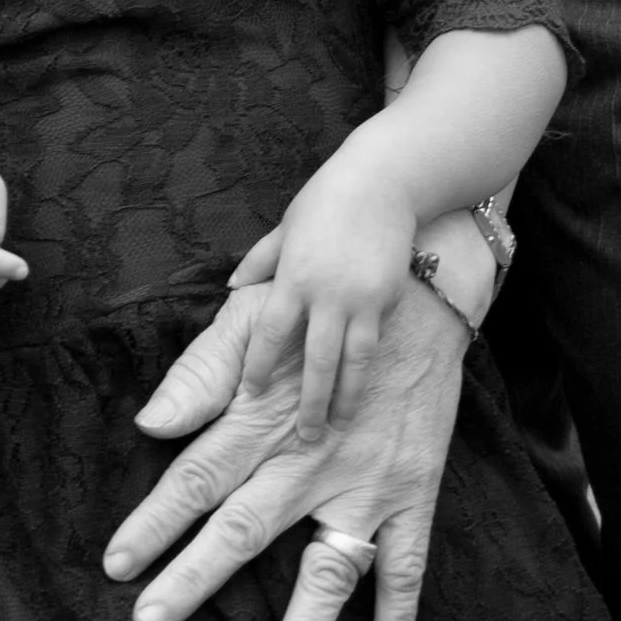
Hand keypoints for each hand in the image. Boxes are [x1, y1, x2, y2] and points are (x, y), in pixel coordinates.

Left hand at [104, 269, 465, 620]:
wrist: (419, 292)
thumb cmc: (319, 305)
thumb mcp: (253, 315)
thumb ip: (201, 371)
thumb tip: (149, 422)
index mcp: (263, 417)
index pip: (196, 475)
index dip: (154, 521)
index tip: (115, 563)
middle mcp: (310, 458)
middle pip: (244, 528)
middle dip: (194, 578)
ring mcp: (366, 483)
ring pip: (330, 567)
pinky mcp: (413, 494)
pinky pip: (408, 567)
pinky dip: (398, 619)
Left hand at [228, 147, 418, 444]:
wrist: (382, 181)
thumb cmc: (326, 201)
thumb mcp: (286, 227)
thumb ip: (260, 261)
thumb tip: (231, 287)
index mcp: (294, 277)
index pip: (272, 333)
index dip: (259, 366)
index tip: (250, 394)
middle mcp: (328, 295)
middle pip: (316, 361)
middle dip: (311, 402)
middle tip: (305, 439)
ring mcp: (363, 300)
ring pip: (354, 362)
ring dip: (347, 398)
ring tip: (340, 427)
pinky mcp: (389, 300)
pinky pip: (376, 340)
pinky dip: (368, 366)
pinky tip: (366, 389)